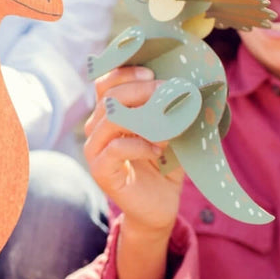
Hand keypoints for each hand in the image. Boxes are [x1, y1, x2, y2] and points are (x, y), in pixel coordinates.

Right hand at [85, 66, 183, 278]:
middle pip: (109, 96)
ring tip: (168, 125)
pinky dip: (140, 145)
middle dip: (141, 90)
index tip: (152, 74)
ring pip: (110, 119)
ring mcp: (95, 150)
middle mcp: (96, 128)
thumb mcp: (169, 130)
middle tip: (169, 92)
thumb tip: (184, 82)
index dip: (125, 72)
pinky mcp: (100, 170)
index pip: (105, 82)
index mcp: (109, 113)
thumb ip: (169, 108)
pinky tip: (158, 150)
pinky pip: (115, 149)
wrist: (159, 206)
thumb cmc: (164, 165)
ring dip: (144, 117)